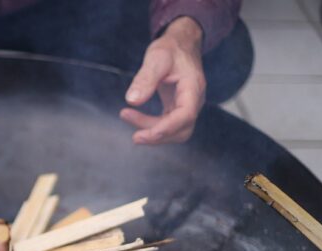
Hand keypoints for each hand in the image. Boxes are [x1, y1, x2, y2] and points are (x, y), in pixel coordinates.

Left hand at [120, 16, 205, 144]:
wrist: (180, 45)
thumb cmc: (171, 49)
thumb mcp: (157, 58)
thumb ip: (145, 78)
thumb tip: (131, 100)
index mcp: (193, 87)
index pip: (185, 115)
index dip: (166, 128)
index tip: (143, 133)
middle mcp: (194, 101)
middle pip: (181, 130)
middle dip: (157, 135)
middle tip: (133, 135)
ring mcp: (187, 107)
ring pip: (174, 132)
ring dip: (151, 132)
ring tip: (127, 116)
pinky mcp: (177, 109)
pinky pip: (167, 126)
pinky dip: (151, 126)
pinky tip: (133, 116)